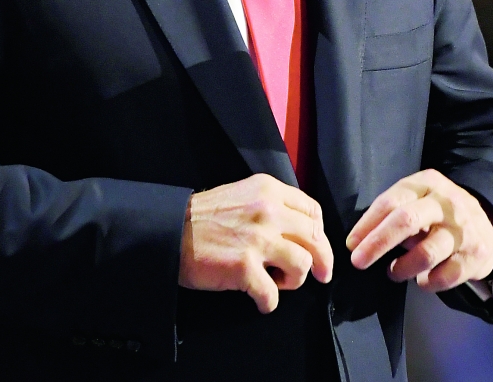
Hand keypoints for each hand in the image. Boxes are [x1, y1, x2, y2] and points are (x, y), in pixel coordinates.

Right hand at [178, 173, 333, 313]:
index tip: (317, 248)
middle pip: (315, 238)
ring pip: (303, 265)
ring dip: (294, 280)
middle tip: (321, 276)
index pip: (312, 211)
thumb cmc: (204, 216)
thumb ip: (271, 205)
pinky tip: (259, 298)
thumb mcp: (242, 194)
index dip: (320, 233)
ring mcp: (257, 239)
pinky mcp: (244, 267)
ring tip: (276, 281)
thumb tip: (298, 230)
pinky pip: (273, 295)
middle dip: (322, 261)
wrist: (169, 231)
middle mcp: (267, 210)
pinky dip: (268, 302)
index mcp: (268, 190)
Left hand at [345, 169, 492, 291]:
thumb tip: (360, 240)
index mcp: (426, 183)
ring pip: (426, 253)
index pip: (390, 201)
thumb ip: (394, 212)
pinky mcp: (476, 255)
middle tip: (358, 262)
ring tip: (394, 272)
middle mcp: (446, 203)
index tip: (351, 244)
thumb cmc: (438, 212)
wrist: (487, 224)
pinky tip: (421, 279)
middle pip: (406, 221)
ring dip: (402, 267)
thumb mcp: (418, 199)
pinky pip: (445, 276)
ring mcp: (463, 229)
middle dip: (377, 243)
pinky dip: (427, 282)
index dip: (367, 224)